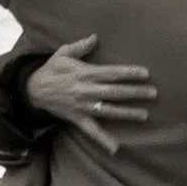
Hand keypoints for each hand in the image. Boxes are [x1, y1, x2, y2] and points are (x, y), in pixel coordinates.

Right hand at [24, 34, 155, 156]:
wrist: (33, 90)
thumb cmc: (51, 69)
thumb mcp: (63, 53)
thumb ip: (81, 46)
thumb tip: (95, 37)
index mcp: (86, 73)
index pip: (112, 73)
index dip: (129, 73)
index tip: (145, 73)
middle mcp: (87, 90)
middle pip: (115, 92)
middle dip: (135, 92)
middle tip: (153, 93)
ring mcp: (83, 106)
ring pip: (109, 110)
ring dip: (127, 113)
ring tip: (145, 115)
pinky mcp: (78, 118)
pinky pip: (92, 131)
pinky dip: (103, 140)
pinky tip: (115, 148)